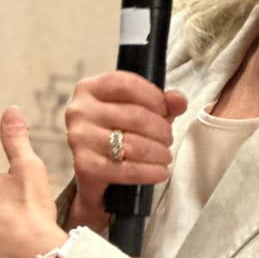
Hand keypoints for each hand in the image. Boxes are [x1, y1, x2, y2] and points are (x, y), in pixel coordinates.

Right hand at [64, 72, 187, 230]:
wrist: (94, 173)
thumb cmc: (115, 134)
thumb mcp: (137, 110)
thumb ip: (160, 102)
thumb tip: (179, 100)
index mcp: (88, 89)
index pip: (126, 84)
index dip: (154, 97)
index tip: (165, 110)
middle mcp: (79, 111)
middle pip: (134, 116)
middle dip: (161, 130)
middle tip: (168, 139)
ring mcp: (79, 139)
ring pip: (133, 144)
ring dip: (158, 152)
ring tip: (165, 156)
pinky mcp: (85, 166)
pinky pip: (127, 170)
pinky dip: (150, 172)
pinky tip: (161, 172)